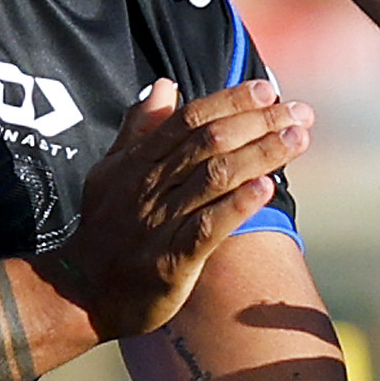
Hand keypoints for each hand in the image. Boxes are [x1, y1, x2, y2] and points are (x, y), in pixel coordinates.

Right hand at [39, 75, 311, 341]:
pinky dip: (237, 205)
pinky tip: (266, 189)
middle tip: (299, 113)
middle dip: (259, 123)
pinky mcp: (170, 262)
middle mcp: (148, 187)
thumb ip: (139, 129)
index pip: (189, 119)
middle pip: (209, 142)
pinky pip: (207, 228)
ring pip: (214, 178)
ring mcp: (158, 224)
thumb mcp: (110, 172)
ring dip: (260, 155)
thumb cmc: (104, 231)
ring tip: (297, 140)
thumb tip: (164, 85)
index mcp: (137, 163)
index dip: (230, 101)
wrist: (79, 295)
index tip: (268, 90)